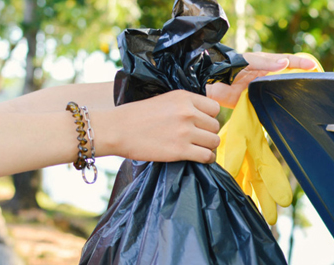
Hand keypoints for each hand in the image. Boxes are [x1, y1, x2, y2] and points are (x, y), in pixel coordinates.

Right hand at [96, 90, 220, 163]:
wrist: (117, 130)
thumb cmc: (138, 115)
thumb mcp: (166, 100)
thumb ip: (186, 105)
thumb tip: (206, 115)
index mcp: (185, 97)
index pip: (215, 108)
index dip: (210, 117)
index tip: (202, 123)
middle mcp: (188, 112)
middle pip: (216, 126)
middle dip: (208, 133)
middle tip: (197, 138)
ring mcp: (185, 132)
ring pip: (214, 141)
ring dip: (208, 147)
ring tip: (198, 148)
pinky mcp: (180, 150)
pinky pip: (207, 156)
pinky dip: (207, 159)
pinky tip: (200, 158)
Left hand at [207, 52, 317, 107]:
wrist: (208, 82)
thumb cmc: (227, 66)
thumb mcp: (248, 61)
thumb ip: (266, 63)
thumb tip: (285, 64)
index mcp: (264, 63)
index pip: (286, 62)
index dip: (300, 63)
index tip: (313, 66)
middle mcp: (264, 76)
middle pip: (285, 78)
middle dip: (298, 80)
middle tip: (314, 84)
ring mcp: (259, 89)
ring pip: (278, 91)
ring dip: (289, 95)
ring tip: (304, 99)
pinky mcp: (251, 102)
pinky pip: (267, 105)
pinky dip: (276, 108)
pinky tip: (284, 112)